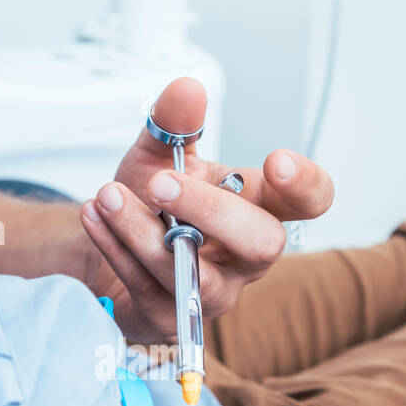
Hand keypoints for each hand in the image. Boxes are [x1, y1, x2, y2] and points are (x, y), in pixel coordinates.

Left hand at [81, 77, 334, 340]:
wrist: (108, 247)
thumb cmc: (152, 203)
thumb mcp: (159, 155)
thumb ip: (174, 124)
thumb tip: (186, 89)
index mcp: (258, 208)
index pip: (310, 201)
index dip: (306, 186)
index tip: (276, 161)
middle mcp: (246, 257)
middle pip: (262, 244)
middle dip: (212, 211)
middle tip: (160, 183)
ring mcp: (213, 292)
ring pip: (196, 274)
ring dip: (145, 232)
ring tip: (107, 195)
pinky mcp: (172, 317)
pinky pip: (148, 286)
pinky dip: (116, 247)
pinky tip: (95, 215)